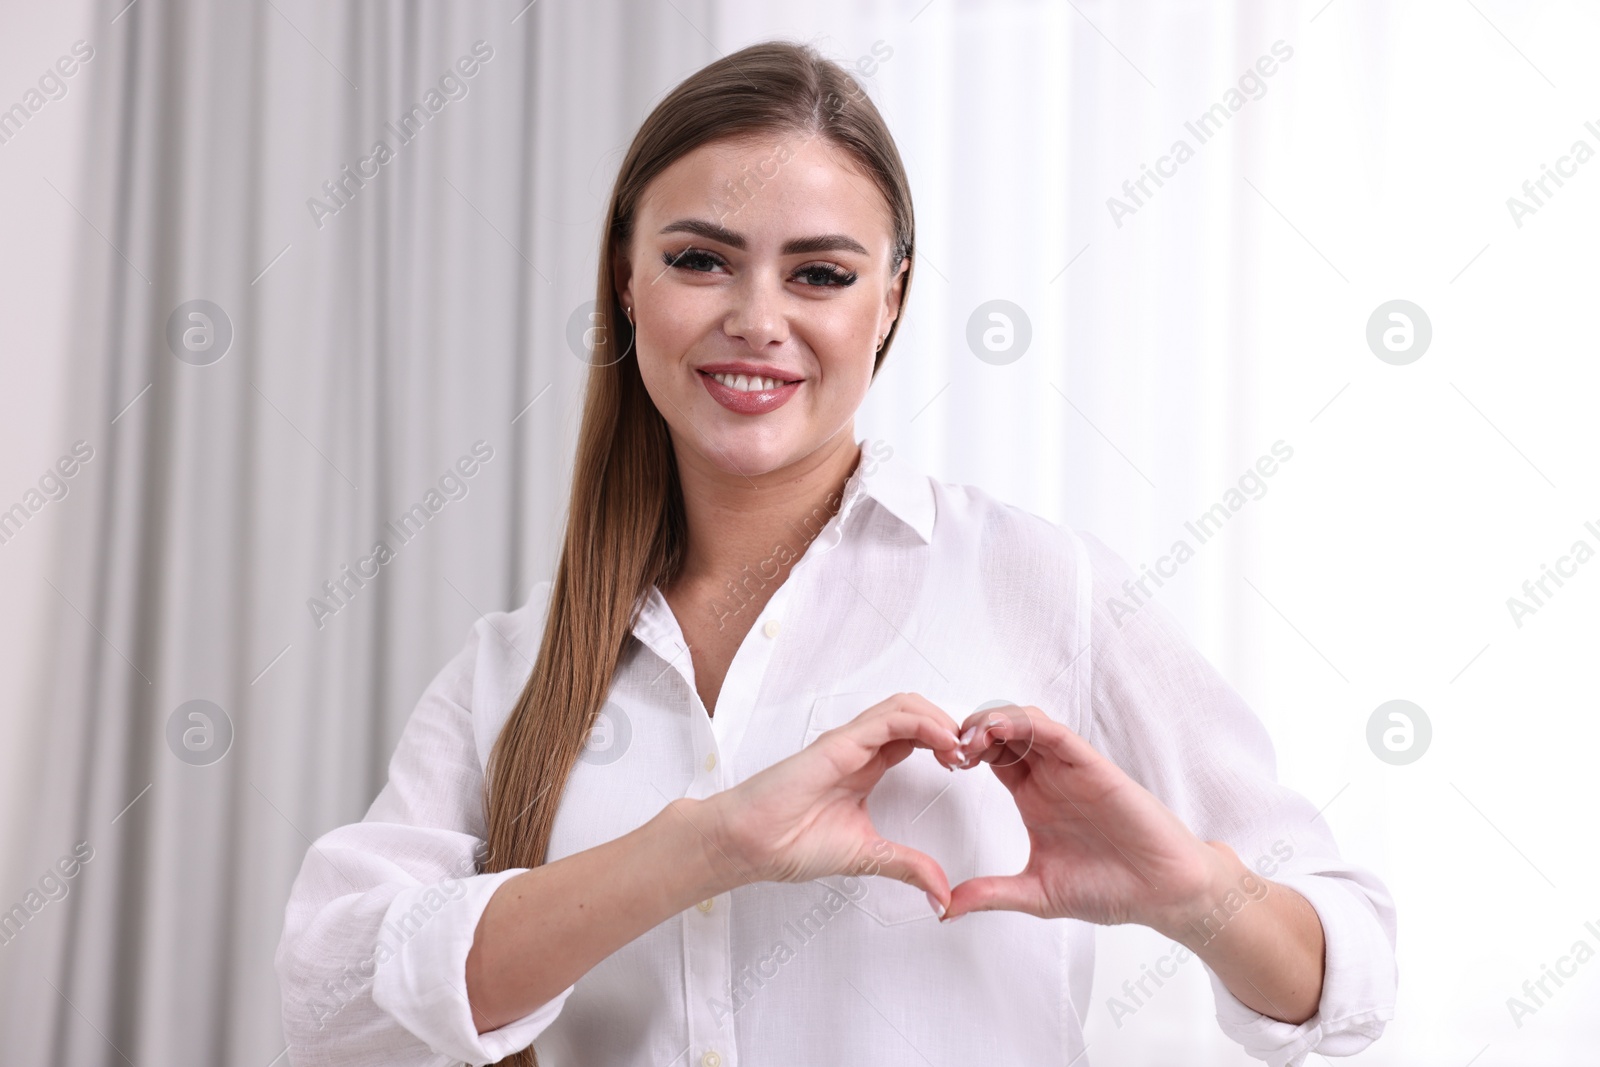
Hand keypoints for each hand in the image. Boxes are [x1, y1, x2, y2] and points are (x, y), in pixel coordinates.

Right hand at [702, 692, 964, 905]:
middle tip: (974, 755)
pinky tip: (944, 744)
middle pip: (915, 714)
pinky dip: (924, 724)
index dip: (946, 745)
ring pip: (906, 706)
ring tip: (962, 748)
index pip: (915, 738)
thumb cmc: (790, 844)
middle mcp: (860, 748)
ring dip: (941, 720)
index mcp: (866, 768)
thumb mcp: (868, 857)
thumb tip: (942, 895)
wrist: (750, 845)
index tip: (968, 768)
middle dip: (950, 727)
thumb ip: (907, 867)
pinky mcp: (840, 742)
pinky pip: (890, 719)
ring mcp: (850, 742)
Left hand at [942, 705, 1230, 937]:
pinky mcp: (1093, 766)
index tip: (939, 764)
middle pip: (1002, 733)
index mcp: (1033, 798)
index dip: (961, 753)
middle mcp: (1050, 776)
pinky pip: (1056, 733)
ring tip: (965, 739)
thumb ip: (990, 895)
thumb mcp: (1035, 894)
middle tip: (944, 747)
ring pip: (1025, 723)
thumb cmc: (1110, 889)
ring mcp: (1071, 769)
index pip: (990, 758)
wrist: (1163, 894)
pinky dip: (1025, 725)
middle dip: (969, 730)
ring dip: (992, 722)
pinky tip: (999, 731)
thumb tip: (944, 909)